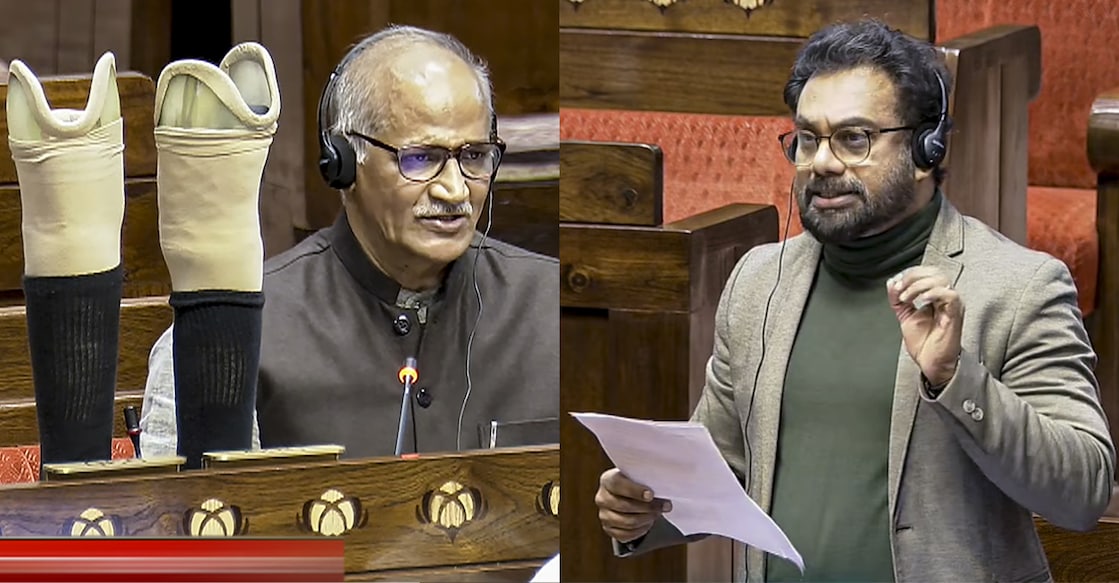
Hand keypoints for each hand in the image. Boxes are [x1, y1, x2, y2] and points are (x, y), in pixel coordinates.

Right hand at [595, 468, 671, 542]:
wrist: (626, 496)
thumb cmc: (635, 485)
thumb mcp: (638, 477)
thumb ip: (646, 482)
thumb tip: (663, 493)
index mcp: (607, 480)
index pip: (618, 485)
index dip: (634, 491)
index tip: (651, 495)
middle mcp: (602, 498)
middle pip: (625, 506)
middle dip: (648, 507)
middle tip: (665, 506)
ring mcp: (604, 515)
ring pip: (628, 522)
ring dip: (647, 519)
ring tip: (657, 514)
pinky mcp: (609, 530)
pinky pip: (626, 535)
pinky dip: (641, 530)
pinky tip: (648, 523)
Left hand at [887, 266, 962, 385]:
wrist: (931, 363)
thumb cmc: (925, 344)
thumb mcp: (906, 317)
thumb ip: (898, 300)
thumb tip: (892, 283)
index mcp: (934, 296)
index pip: (926, 272)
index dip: (909, 274)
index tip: (895, 284)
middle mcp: (944, 298)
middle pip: (934, 271)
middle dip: (912, 277)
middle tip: (899, 289)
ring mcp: (951, 305)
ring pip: (940, 280)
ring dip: (918, 285)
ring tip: (906, 298)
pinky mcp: (955, 313)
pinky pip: (949, 295)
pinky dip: (933, 293)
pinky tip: (922, 301)